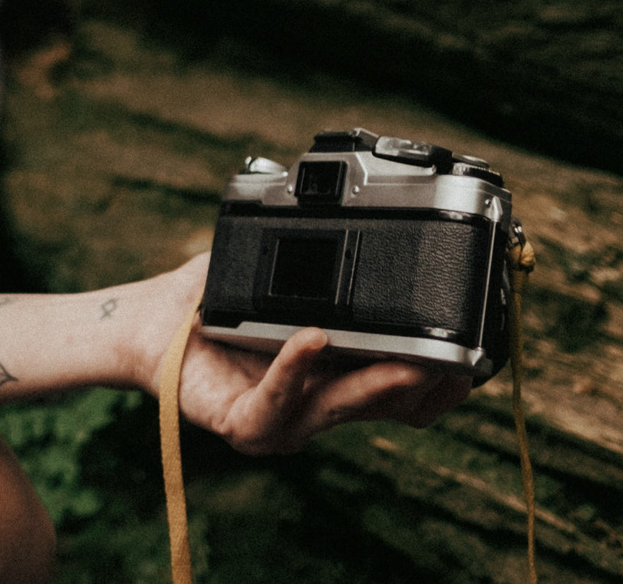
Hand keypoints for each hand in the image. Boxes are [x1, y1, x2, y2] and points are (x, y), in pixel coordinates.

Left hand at [133, 257, 470, 454]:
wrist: (146, 320)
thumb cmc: (210, 295)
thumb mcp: (272, 266)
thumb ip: (312, 245)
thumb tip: (355, 199)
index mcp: (336, 370)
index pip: (403, 385)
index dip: (441, 377)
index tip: (476, 354)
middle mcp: (317, 401)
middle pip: (386, 404)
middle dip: (426, 385)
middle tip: (458, 362)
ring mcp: (284, 419)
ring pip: (340, 409)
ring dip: (374, 384)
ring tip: (404, 360)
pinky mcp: (243, 424)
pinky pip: (277, 402)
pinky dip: (297, 368)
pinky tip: (313, 338)